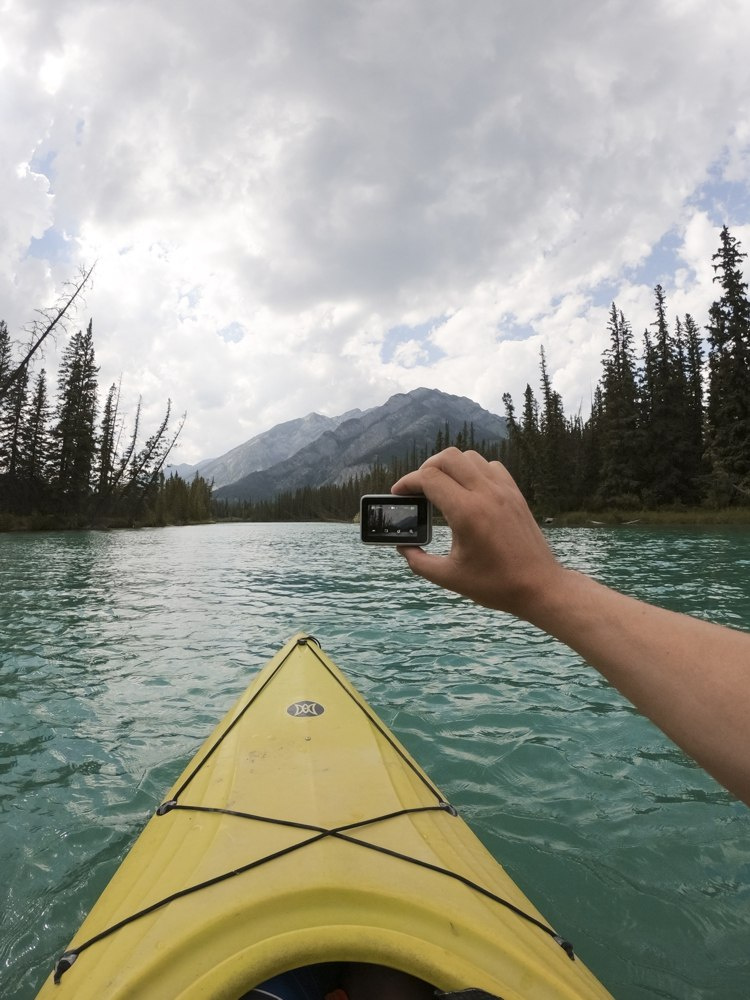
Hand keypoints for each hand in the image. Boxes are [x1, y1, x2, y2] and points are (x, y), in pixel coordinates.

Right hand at [391, 448, 564, 619]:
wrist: (539, 586)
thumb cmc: (495, 585)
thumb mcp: (449, 577)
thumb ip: (418, 562)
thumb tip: (402, 546)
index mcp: (467, 514)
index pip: (429, 478)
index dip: (407, 483)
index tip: (398, 493)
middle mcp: (486, 495)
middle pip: (447, 457)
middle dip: (425, 468)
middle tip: (417, 489)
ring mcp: (504, 491)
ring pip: (469, 457)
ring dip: (450, 467)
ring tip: (441, 488)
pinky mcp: (516, 494)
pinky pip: (491, 466)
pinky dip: (474, 470)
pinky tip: (469, 490)